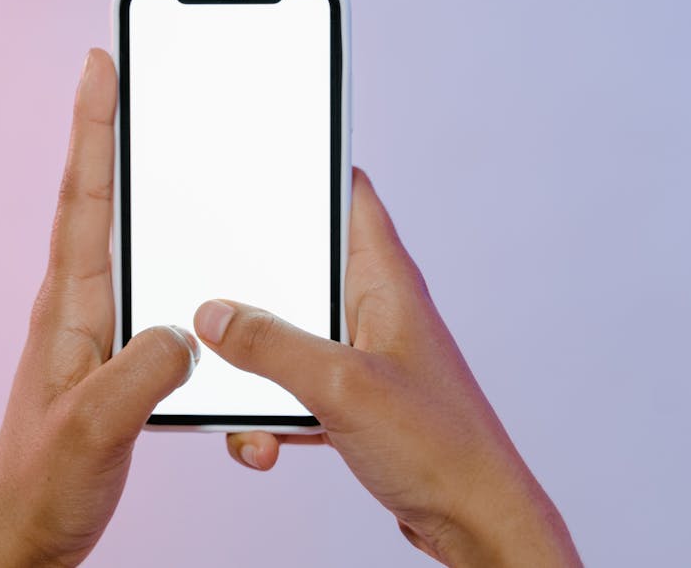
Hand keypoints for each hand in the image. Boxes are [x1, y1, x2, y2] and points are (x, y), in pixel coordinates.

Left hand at [0, 48, 199, 566]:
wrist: (28, 531)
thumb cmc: (44, 483)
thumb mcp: (94, 430)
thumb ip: (139, 377)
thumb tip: (185, 328)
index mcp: (71, 306)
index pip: (84, 196)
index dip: (93, 126)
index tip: (100, 64)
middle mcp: (80, 302)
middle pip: (100, 195)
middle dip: (110, 128)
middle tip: (126, 72)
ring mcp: (96, 324)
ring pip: (121, 232)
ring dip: (131, 177)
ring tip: (154, 133)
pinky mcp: (115, 351)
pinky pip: (142, 278)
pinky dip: (160, 242)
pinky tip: (183, 244)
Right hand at [196, 169, 581, 566]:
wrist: (476, 524)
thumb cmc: (441, 449)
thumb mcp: (340, 386)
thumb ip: (271, 346)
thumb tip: (214, 314)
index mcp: (385, 280)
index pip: (350, 195)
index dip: (308, 171)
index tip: (255, 166)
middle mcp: (374, 308)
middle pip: (299, 271)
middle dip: (253, 291)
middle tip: (214, 301)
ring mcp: (362, 354)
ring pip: (288, 338)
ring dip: (257, 371)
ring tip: (250, 411)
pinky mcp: (353, 398)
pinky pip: (294, 388)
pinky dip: (273, 413)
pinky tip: (269, 442)